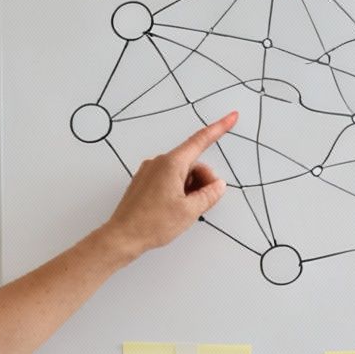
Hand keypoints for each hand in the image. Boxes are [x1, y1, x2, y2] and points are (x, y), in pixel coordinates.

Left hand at [96, 112, 236, 261]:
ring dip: (190, 188)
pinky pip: (168, 178)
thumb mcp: (189, 211)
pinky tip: (174, 207)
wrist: (122, 237)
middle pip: (192, 163)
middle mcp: (159, 162)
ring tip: (185, 210)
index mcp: (171, 164)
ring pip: (181, 172)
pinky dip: (178, 189)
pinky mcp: (144, 181)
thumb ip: (208, 195)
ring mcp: (149, 171)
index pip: (200, 140)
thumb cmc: (152, 224)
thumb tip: (218, 185)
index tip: (232, 116)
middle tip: (202, 204)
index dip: (219, 128)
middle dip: (203, 180)